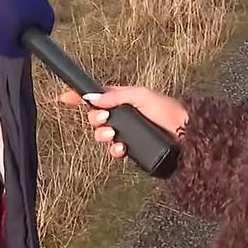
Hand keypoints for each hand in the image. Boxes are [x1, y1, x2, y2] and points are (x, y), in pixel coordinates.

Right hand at [59, 86, 188, 159]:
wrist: (183, 134)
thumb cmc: (165, 109)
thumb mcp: (140, 95)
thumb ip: (116, 96)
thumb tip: (93, 97)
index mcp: (121, 99)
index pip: (96, 97)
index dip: (79, 97)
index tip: (63, 98)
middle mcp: (121, 116)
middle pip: (94, 118)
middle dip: (95, 120)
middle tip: (106, 121)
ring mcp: (125, 133)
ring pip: (101, 136)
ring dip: (103, 136)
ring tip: (114, 136)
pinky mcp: (131, 149)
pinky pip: (113, 152)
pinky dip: (114, 151)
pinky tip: (122, 149)